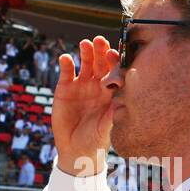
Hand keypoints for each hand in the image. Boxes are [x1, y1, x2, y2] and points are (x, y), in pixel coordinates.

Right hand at [53, 36, 116, 177]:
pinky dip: (67, 64)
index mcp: (112, 92)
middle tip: (100, 41)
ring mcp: (82, 85)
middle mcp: (98, 85)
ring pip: (86, 64)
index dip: (115, 63)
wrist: (75, 150)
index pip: (116, 72)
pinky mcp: (65, 88)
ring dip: (86, 53)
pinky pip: (67, 73)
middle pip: (101, 63)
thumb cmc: (96, 140)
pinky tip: (66, 58)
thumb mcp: (106, 128)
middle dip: (101, 51)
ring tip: (85, 44)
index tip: (115, 56)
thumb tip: (124, 102)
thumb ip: (114, 114)